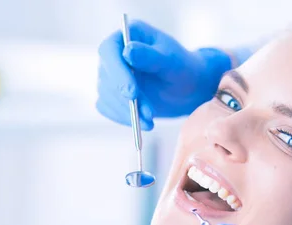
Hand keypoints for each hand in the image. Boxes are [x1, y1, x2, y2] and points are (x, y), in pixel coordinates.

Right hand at [96, 20, 231, 129]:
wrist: (186, 88)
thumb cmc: (182, 68)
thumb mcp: (171, 61)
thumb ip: (150, 56)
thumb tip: (128, 51)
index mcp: (127, 35)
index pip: (108, 51)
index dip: (117, 72)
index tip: (132, 93)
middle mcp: (114, 54)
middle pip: (106, 77)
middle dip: (126, 99)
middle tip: (149, 113)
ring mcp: (110, 74)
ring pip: (106, 95)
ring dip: (127, 111)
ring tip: (150, 119)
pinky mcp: (110, 94)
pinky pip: (107, 108)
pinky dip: (123, 118)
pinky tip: (142, 122)